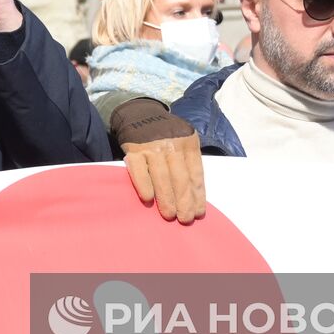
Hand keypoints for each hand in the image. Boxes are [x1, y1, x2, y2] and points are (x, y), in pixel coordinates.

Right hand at [110, 98, 205, 224]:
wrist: (141, 114)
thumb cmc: (167, 134)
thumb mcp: (184, 139)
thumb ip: (189, 162)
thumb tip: (195, 196)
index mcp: (188, 142)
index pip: (195, 173)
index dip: (198, 195)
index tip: (199, 212)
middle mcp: (171, 144)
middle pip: (180, 178)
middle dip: (184, 201)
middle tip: (185, 219)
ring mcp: (151, 147)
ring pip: (161, 177)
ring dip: (166, 198)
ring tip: (170, 215)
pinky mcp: (134, 150)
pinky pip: (139, 171)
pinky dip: (144, 185)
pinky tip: (148, 199)